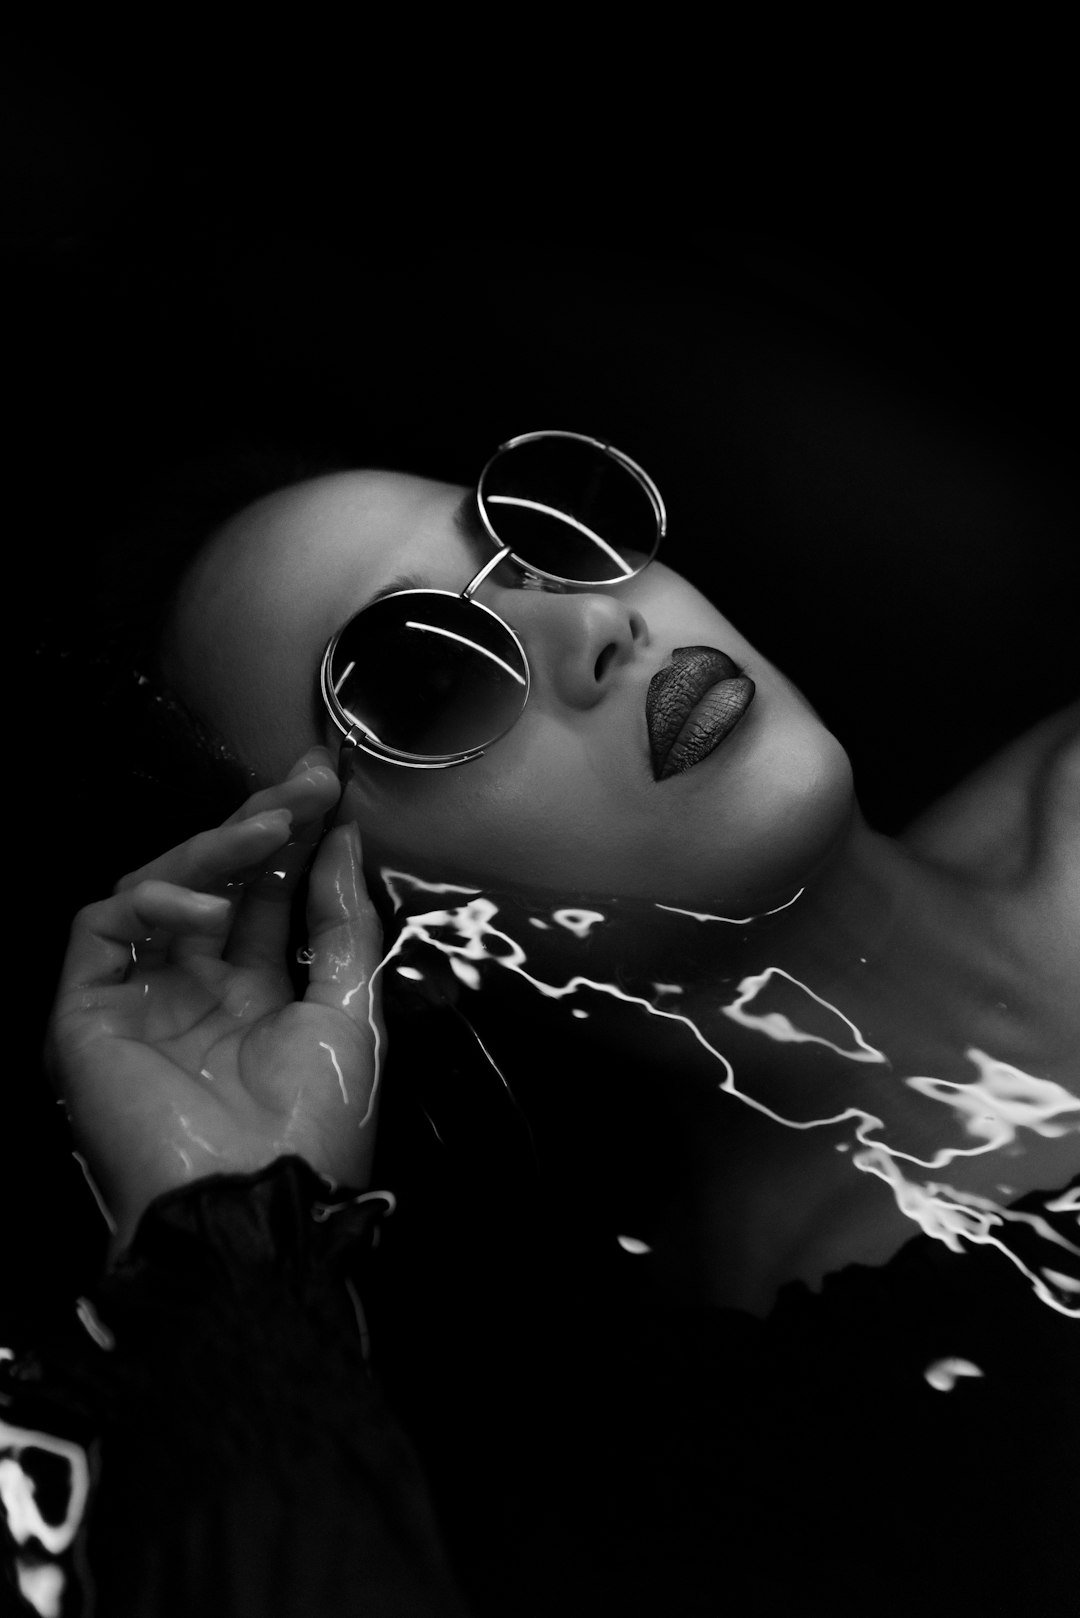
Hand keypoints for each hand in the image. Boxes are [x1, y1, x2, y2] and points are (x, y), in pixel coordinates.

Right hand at [47, 748, 384, 1254]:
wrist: (255, 1206)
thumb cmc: (312, 1124)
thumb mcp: (348, 1012)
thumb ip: (339, 925)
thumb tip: (343, 840)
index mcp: (252, 999)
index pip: (264, 901)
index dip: (294, 842)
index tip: (330, 787)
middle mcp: (190, 992)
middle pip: (214, 887)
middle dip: (259, 827)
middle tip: (306, 779)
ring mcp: (136, 1001)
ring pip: (156, 893)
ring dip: (216, 851)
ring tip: (272, 826)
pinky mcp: (85, 1013)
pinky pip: (100, 928)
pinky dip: (152, 902)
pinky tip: (205, 911)